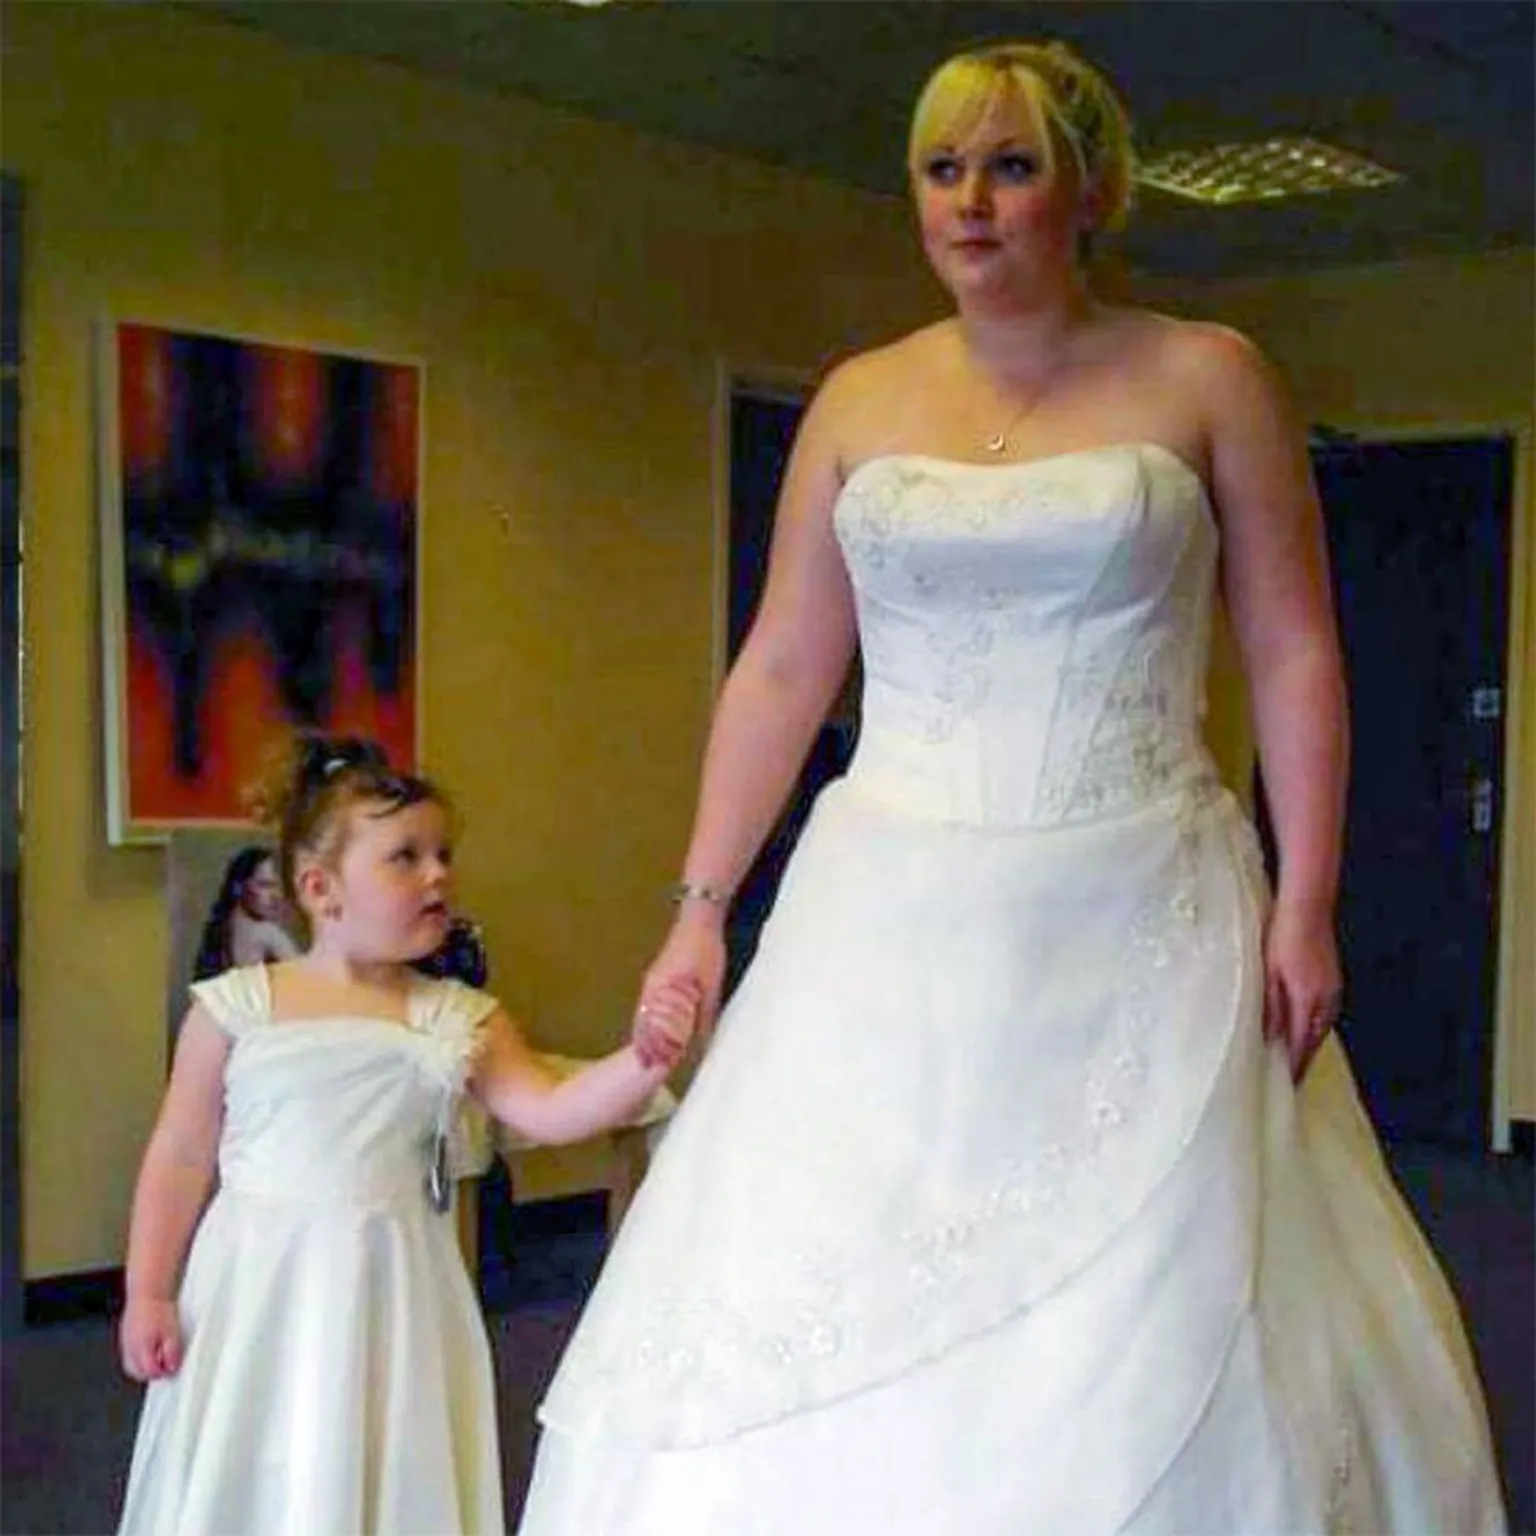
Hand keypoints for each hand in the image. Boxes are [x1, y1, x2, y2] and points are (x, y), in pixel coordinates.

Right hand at [119, 1296, 184, 1381]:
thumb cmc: (158, 1308)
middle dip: (151, 1373)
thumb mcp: (172, 1331)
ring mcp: (124, 1343)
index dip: (162, 1372)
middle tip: (165, 1365)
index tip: (171, 1368)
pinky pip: (128, 1355)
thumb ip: (172, 1352)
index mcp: (141, 1348)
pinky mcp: (123, 1337)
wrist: (146, 1291)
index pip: (149, 1372)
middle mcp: (129, 1348)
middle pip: (137, 1372)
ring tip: (158, 1356)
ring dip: (144, 1366)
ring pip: (131, 1366)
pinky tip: (149, 1349)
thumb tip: (171, 1367)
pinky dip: (138, 1357)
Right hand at [635, 909, 726, 1062]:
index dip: (649, 1047)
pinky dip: (648, 1018)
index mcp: (660, 991)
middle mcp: (651, 987)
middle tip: (644, 1065)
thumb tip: (702, 1042)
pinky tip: (653, 1026)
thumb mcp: (710, 988)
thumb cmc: (705, 952)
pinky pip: (647, 1003)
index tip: (650, 1065)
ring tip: (646, 1052)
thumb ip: (704, 1016)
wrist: (699, 920)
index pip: (647, 1026)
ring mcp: (653, 979)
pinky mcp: (659, 974)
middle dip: (642, 1044)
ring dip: (644, 1032)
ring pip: (642, 1012)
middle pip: (640, 1022)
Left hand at [1262, 897, 1342, 1083]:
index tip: (1284, 1084)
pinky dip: (1313, 1026)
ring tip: (1294, 1057)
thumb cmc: (1281, 937)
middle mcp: (1326, 1000)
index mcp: (1308, 1001)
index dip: (1293, 1066)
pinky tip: (1303, 1026)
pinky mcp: (1333, 980)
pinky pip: (1324, 1013)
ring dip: (1308, 1043)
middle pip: (1313, 1040)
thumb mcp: (1268, 973)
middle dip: (1302, 1060)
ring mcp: (1333, 989)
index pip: (1300, 1045)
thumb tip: (1270, 1036)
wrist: (1306, 907)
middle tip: (1288, 1078)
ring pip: (1320, 1027)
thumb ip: (1270, 1007)